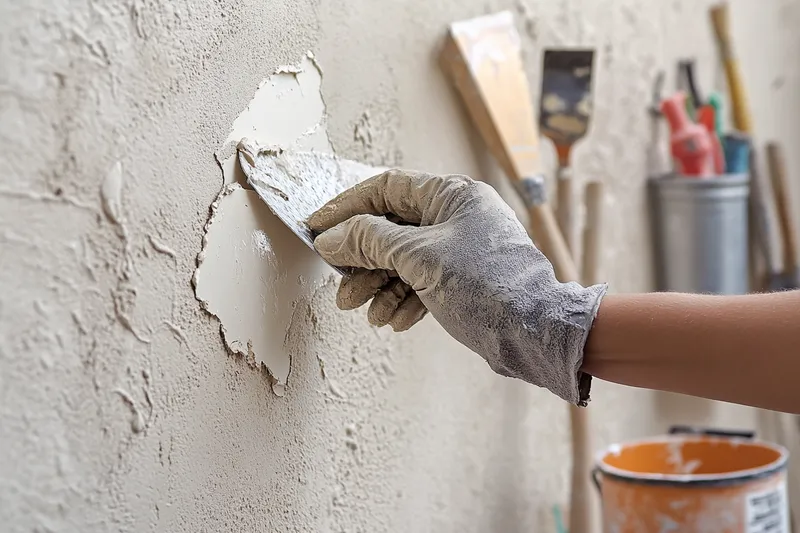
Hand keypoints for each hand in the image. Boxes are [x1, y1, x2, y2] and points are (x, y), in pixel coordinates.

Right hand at [308, 170, 606, 404]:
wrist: (536, 332)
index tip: (317, 228)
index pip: (385, 189)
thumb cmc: (488, 286)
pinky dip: (404, 300)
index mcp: (451, 194)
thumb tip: (332, 237)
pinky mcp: (462, 279)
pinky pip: (421, 282)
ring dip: (379, 286)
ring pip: (403, 260)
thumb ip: (370, 242)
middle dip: (363, 260)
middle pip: (390, 229)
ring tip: (364, 311)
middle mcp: (456, 216)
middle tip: (342, 285)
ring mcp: (459, 248)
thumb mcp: (420, 258)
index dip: (346, 208)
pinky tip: (394, 321)